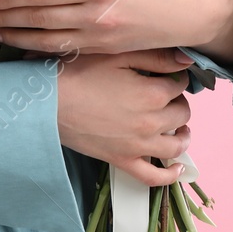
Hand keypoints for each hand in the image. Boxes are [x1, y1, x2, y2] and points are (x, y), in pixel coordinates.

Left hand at [0, 0, 232, 61]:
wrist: (202, 13)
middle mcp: (95, 17)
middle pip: (38, 20)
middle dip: (4, 19)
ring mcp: (101, 39)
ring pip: (47, 41)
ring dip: (14, 38)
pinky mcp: (107, 51)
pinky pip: (66, 52)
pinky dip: (40, 51)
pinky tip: (23, 48)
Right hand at [54, 47, 194, 185]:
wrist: (47, 101)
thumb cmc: (77, 72)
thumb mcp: (116, 55)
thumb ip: (154, 57)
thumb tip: (185, 60)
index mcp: (152, 93)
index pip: (179, 84)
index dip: (175, 77)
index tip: (167, 74)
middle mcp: (151, 122)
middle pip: (181, 113)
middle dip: (178, 101)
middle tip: (167, 94)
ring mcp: (137, 146)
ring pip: (175, 145)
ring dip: (183, 134)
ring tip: (180, 126)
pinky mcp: (122, 160)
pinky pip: (153, 177)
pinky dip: (170, 175)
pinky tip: (177, 167)